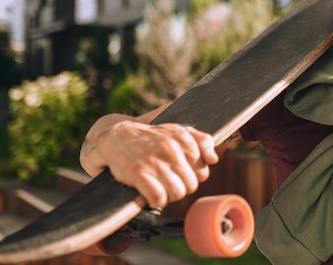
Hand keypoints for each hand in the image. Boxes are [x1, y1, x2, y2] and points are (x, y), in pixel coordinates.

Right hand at [81, 115, 217, 208]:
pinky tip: (151, 194)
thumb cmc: (153, 138)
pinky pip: (159, 198)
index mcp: (183, 138)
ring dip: (169, 196)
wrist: (118, 137)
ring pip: (178, 193)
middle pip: (192, 185)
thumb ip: (202, 142)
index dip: (192, 176)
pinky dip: (156, 201)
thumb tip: (214, 160)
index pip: (203, 172)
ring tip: (160, 186)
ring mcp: (154, 161)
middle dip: (181, 187)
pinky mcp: (138, 173)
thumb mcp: (179, 132)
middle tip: (168, 180)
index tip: (180, 173)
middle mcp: (170, 148)